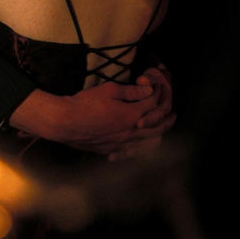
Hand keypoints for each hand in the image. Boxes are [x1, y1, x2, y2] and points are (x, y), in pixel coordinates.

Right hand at [9, 80, 164, 155]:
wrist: (64, 122)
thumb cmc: (85, 103)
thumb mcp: (110, 90)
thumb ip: (132, 91)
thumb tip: (149, 90)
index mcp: (132, 116)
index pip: (152, 105)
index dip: (157, 94)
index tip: (158, 88)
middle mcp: (129, 132)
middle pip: (155, 127)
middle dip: (167, 120)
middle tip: (174, 115)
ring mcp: (119, 144)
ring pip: (145, 142)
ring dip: (157, 135)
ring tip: (162, 131)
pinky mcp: (109, 150)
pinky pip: (130, 150)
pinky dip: (140, 147)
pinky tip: (140, 145)